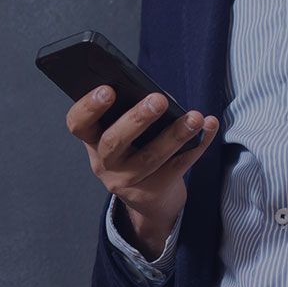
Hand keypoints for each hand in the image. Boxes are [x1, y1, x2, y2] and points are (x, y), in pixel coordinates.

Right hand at [66, 86, 218, 254]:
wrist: (149, 196)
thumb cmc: (137, 149)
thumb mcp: (125, 133)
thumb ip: (131, 113)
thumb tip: (162, 98)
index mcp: (92, 140)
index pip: (78, 124)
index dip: (89, 107)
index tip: (107, 89)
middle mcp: (104, 163)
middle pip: (114, 142)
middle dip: (137, 119)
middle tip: (159, 100)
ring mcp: (127, 182)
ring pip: (151, 158)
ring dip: (175, 135)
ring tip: (195, 117)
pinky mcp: (152, 192)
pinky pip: (178, 167)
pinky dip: (198, 145)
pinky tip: (209, 126)